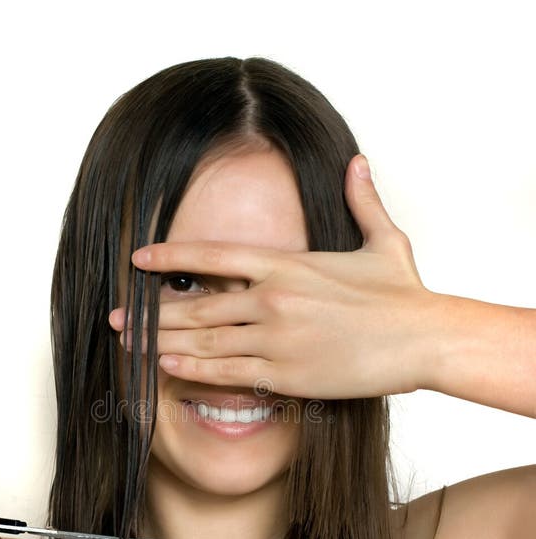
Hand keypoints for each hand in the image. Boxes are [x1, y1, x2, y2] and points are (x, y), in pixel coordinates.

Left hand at [108, 155, 438, 400]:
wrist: (425, 339)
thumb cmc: (404, 294)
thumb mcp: (384, 240)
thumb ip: (361, 200)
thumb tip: (359, 162)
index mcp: (287, 265)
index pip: (214, 255)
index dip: (171, 256)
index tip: (139, 258)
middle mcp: (273, 299)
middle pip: (198, 306)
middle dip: (150, 311)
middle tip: (114, 314)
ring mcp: (277, 339)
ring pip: (205, 341)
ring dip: (161, 342)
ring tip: (128, 343)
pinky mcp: (287, 375)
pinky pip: (228, 373)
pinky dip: (193, 370)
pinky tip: (166, 367)